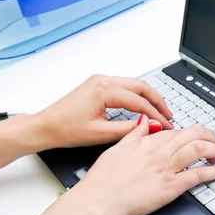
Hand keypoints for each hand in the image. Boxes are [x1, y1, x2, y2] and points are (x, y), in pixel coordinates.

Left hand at [36, 74, 172, 148]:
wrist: (45, 126)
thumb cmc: (66, 130)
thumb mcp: (102, 134)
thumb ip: (130, 129)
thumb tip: (152, 126)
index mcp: (104, 90)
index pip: (140, 102)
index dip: (156, 115)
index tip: (167, 125)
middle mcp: (103, 80)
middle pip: (141, 86)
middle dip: (158, 101)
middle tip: (169, 116)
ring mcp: (100, 80)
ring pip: (134, 84)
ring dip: (148, 97)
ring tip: (160, 112)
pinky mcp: (97, 84)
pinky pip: (124, 86)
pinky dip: (137, 95)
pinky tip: (143, 106)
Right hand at [69, 118, 214, 214]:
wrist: (98, 200)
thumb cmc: (103, 180)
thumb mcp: (117, 148)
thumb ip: (135, 133)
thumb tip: (145, 121)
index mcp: (147, 142)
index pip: (176, 131)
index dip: (190, 134)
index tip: (195, 138)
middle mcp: (159, 152)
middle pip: (192, 135)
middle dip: (208, 135)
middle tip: (214, 141)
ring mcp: (166, 169)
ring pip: (199, 149)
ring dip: (214, 149)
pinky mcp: (171, 186)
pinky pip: (198, 174)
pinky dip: (214, 171)